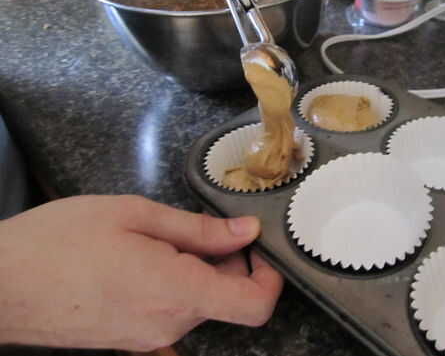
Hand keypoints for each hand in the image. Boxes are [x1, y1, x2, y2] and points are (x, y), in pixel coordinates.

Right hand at [0, 195, 282, 351]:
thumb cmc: (61, 240)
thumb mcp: (133, 215)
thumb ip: (198, 229)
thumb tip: (246, 232)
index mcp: (175, 291)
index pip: (253, 307)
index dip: (270, 279)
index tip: (256, 249)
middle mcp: (169, 325)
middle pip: (226, 298)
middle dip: (227, 262)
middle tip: (195, 228)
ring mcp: (148, 339)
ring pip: (199, 304)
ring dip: (198, 272)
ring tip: (159, 240)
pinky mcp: (129, 343)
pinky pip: (171, 315)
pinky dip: (175, 289)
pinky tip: (144, 262)